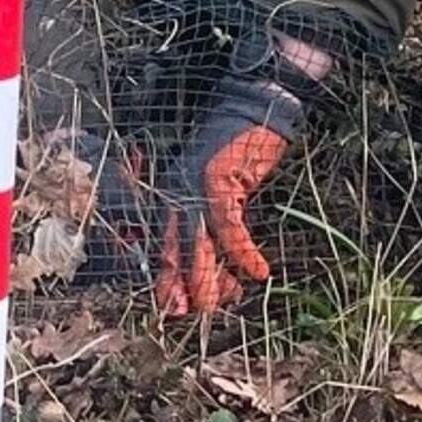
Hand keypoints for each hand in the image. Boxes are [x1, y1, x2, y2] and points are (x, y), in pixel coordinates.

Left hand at [151, 30, 326, 318]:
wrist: (255, 108)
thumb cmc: (241, 150)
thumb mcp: (223, 191)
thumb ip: (215, 224)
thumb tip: (224, 270)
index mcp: (171, 195)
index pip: (162, 244)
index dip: (166, 278)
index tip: (173, 308)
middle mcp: (174, 191)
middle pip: (174, 249)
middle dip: (183, 286)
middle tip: (196, 313)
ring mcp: (193, 186)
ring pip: (198, 245)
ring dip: (211, 278)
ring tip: (227, 301)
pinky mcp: (218, 180)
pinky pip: (230, 228)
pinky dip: (244, 254)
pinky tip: (259, 272)